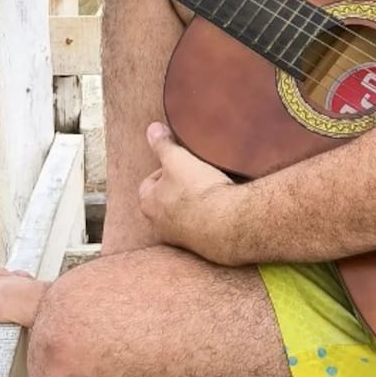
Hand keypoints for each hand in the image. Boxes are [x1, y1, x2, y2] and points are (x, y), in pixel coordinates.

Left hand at [138, 122, 237, 262]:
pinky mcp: (201, 247)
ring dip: (194, 205)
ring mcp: (180, 239)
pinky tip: (220, 209)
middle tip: (195, 177)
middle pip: (165, 200)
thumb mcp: (177, 158)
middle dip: (178, 189)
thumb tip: (152, 129)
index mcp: (148, 203)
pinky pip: (201, 229)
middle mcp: (159, 225)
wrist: (227, 224)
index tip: (181, 164)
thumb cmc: (198, 191)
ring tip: (210, 192)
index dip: (165, 169)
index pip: (149, 182)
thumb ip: (162, 144)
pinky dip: (208, 219)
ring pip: (183, 216)